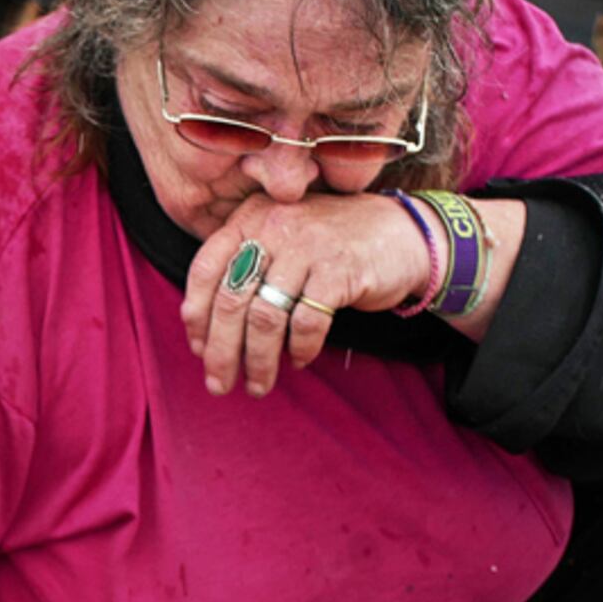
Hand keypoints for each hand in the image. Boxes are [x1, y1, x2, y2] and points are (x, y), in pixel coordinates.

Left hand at [180, 192, 429, 396]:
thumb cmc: (333, 246)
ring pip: (265, 316)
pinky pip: (306, 323)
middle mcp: (275, 226)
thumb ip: (246, 266)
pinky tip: (299, 361)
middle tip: (219, 383)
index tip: (199, 350)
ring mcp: (308, 246)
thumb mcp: (283, 239)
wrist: (404, 233)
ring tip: (258, 384)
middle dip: (221, 351)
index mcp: (251, 217)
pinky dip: (300, 349)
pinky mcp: (339, 270)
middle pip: (231, 299)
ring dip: (259, 360)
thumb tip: (206, 329)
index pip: (205, 269)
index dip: (197, 316)